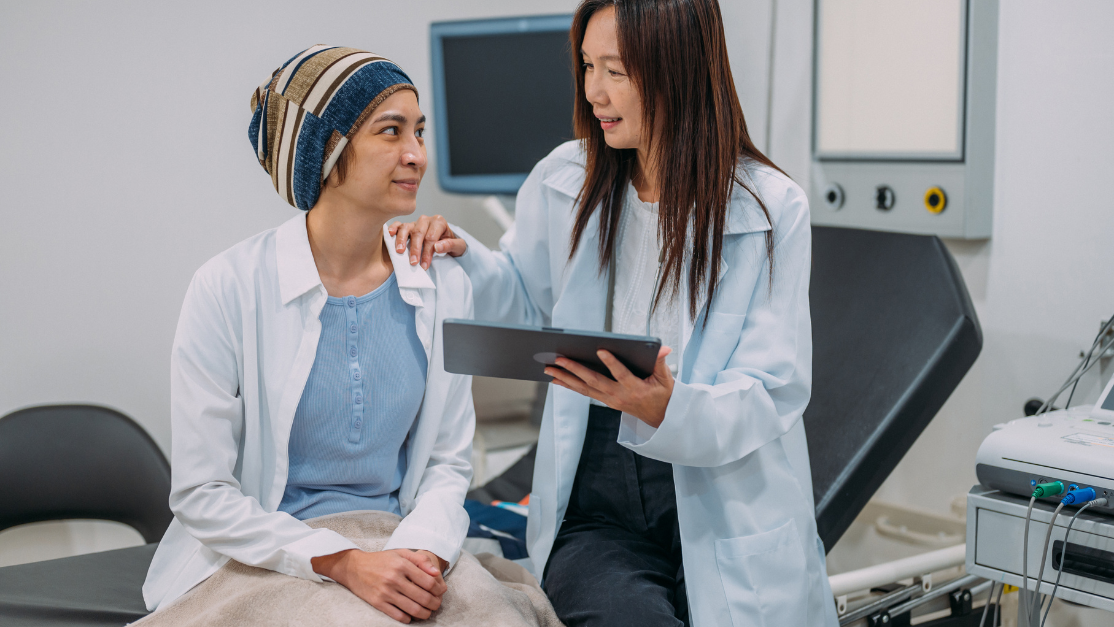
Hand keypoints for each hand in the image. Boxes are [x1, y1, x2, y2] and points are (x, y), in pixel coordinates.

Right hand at [312, 549, 446, 622]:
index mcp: (402, 565)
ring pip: (413, 609)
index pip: (428, 582)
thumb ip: (420, 560)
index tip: (441, 592)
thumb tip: (436, 573)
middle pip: (423, 597)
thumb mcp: (401, 553)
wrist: (354, 567)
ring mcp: (385, 592)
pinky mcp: (377, 603)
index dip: (438, 589)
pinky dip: (409, 618)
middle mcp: (394, 579)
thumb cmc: (381, 560)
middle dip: (435, 604)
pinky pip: (398, 616)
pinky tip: (411, 615)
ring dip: (425, 614)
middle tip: (437, 604)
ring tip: (428, 612)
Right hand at [389, 215, 466, 269]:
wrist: (445, 243)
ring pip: (407, 228)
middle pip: (418, 233)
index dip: (428, 252)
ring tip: (400, 251)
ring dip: (402, 240)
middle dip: (416, 249)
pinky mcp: (407, 226)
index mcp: (439, 222)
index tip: (424, 265)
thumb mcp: (458, 247)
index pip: (431, 237)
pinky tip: (390, 234)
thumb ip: (451, 245)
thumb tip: (438, 247)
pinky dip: (394, 228)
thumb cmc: (451, 245)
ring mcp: (415, 222)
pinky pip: (399, 225)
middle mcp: (426, 220)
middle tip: (413, 263)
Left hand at [545, 347, 674, 427]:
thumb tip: (664, 347)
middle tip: (559, 359)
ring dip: (565, 378)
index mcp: (635, 388)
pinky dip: (569, 385)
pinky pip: (584, 392)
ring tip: (549, 368)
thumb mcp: (665, 378)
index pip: (621, 374)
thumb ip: (661, 361)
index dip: (611, 363)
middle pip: (594, 382)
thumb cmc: (663, 394)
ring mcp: (610, 400)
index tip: (600, 350)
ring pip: (584, 388)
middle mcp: (619, 395)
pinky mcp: (605, 401)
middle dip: (575, 369)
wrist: (660, 418)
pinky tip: (556, 379)